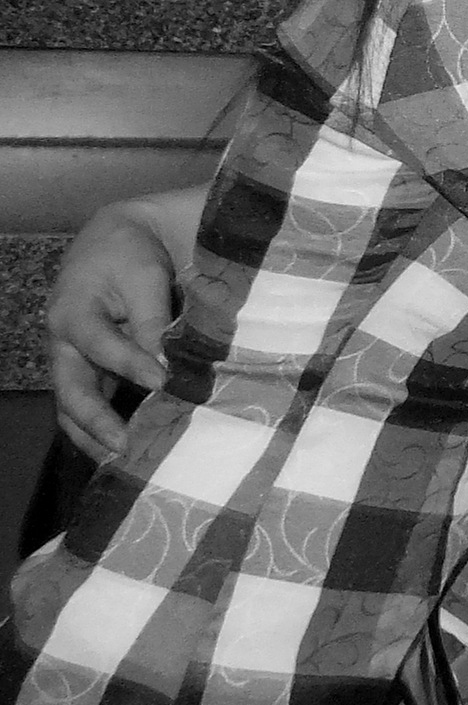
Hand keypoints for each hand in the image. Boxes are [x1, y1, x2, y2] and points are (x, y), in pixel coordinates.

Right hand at [46, 201, 179, 462]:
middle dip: (96, 423)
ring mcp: (72, 360)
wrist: (116, 239)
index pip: (102, 346)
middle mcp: (64, 344)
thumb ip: (153, 320)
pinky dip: (101, 430)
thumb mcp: (145, 276)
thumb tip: (166, 368)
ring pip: (73, 407)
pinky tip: (128, 451)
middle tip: (127, 449)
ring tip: (126, 464)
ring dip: (95, 437)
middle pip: (70, 391)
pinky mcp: (88, 369)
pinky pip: (87, 405)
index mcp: (74, 314)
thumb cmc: (130, 255)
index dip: (131, 365)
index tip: (164, 383)